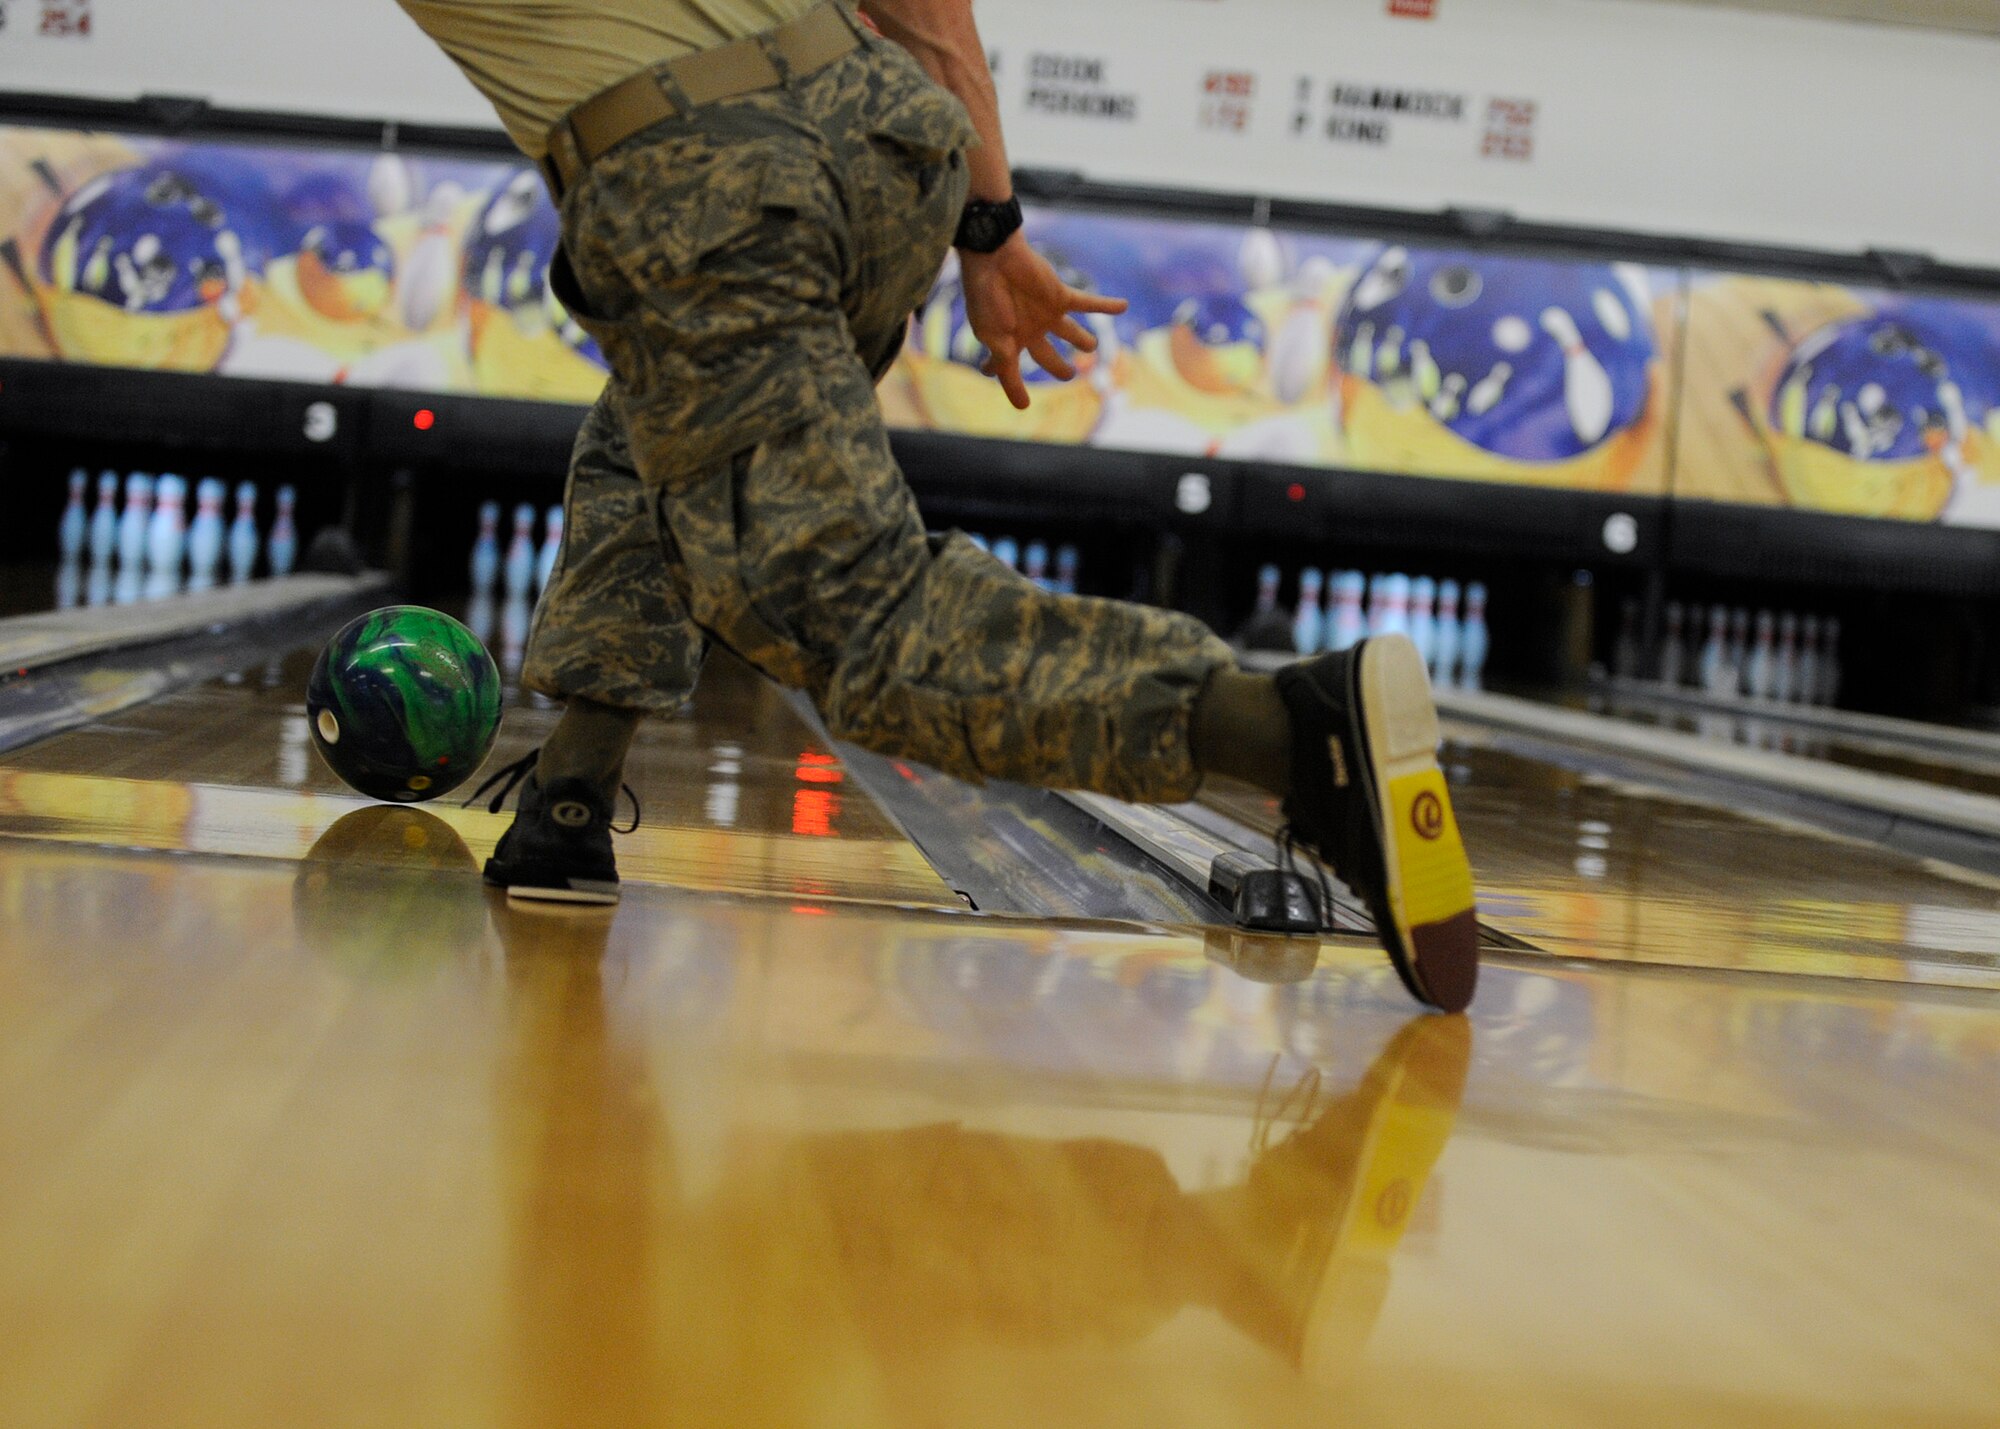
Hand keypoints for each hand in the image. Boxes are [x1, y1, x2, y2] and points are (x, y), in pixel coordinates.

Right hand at [958, 232, 1128, 409]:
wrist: (995, 257)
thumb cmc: (987, 297)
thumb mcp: (990, 335)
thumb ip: (1002, 360)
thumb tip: (1005, 383)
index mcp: (1007, 342)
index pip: (1009, 372)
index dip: (1014, 389)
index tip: (1023, 405)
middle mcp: (1029, 330)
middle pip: (1047, 356)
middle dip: (1058, 367)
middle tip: (1069, 374)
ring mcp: (1046, 314)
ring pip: (1070, 332)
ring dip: (1082, 339)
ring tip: (1091, 346)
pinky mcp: (1060, 297)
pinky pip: (1088, 303)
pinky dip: (1106, 305)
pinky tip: (1124, 306)